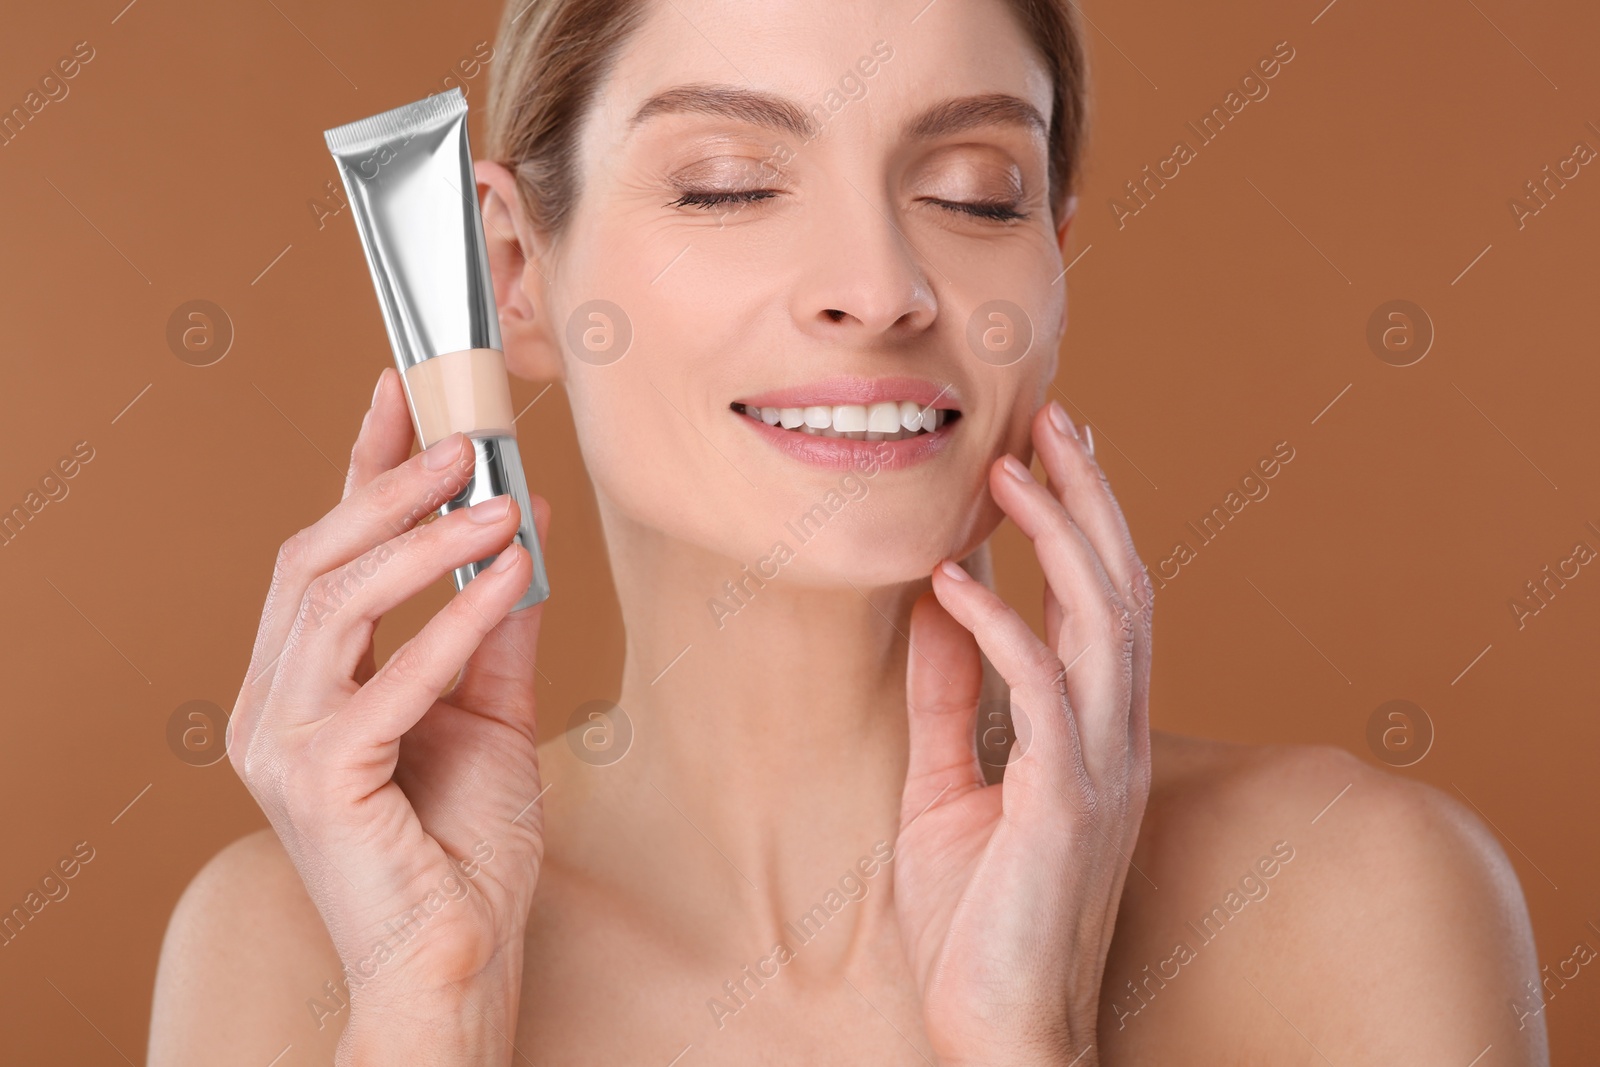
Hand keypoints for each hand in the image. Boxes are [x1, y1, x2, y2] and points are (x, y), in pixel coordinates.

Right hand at [228, 367, 549, 1060]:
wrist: (459, 959)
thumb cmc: (465, 846)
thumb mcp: (492, 711)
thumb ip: (499, 623)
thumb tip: (525, 521)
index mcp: (303, 684)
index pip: (323, 552)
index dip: (359, 467)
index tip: (400, 393)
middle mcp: (273, 704)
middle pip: (315, 560)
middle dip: (389, 487)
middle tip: (465, 439)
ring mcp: (284, 742)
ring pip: (338, 600)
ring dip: (428, 541)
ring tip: (502, 502)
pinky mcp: (318, 779)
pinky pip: (391, 675)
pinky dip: (457, 618)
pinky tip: (512, 577)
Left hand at [894, 401, 1153, 1066]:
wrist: (997, 1032)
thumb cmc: (975, 918)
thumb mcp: (947, 785)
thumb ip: (947, 696)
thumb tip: (932, 605)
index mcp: (1092, 732)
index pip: (1102, 602)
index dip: (1084, 520)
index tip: (1049, 448)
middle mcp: (1113, 738)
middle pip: (1119, 587)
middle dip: (1087, 498)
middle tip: (1050, 419)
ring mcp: (1099, 769)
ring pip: (1104, 621)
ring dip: (1059, 536)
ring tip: (1008, 470)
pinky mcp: (1065, 806)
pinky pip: (1043, 695)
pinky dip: (999, 630)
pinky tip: (950, 583)